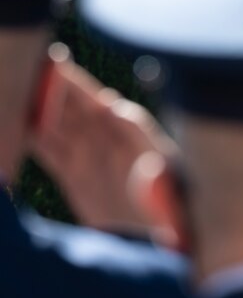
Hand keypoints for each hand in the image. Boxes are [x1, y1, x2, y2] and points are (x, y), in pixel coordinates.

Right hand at [29, 45, 177, 232]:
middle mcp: (103, 138)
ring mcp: (86, 156)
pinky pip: (46, 151)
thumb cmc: (171, 195)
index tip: (52, 62)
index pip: (92, 98)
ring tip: (12, 94)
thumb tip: (113, 104)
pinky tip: (14, 128)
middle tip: (24, 70)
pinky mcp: (73, 176)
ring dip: (32, 110)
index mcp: (124, 128)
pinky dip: (29, 139)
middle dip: (45, 88)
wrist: (161, 235)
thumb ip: (139, 133)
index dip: (72, 81)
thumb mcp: (163, 162)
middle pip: (67, 107)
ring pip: (52, 126)